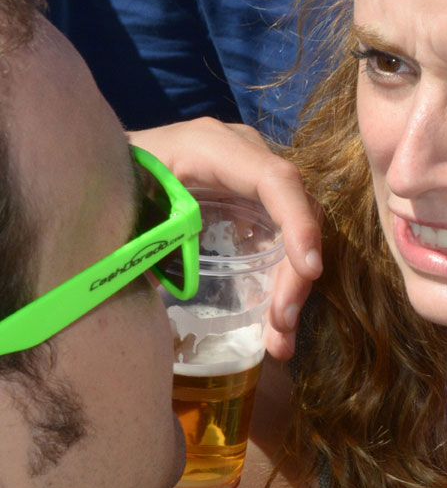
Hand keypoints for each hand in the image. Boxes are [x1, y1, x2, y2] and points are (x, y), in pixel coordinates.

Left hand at [129, 118, 322, 358]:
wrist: (95, 166)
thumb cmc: (106, 184)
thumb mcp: (121, 208)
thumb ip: (146, 238)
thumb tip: (168, 285)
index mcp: (208, 147)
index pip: (273, 179)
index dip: (297, 222)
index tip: (308, 270)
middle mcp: (241, 154)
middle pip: (293, 209)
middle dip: (295, 273)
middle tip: (282, 327)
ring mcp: (248, 176)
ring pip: (292, 229)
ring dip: (292, 285)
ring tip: (279, 340)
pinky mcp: (248, 200)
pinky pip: (279, 237)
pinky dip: (280, 280)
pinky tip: (273, 324)